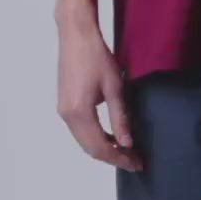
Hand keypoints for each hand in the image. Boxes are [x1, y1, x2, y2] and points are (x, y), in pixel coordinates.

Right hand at [56, 14, 143, 170]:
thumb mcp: (114, 87)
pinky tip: (112, 136)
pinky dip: (96, 137)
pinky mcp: (64, 104)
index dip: (119, 158)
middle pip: (90, 148)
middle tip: (135, 160)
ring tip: (127, 150)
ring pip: (84, 141)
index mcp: (79, 112)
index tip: (137, 163)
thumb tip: (127, 143)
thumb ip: (120, 117)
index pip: (100, 147)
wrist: (76, 35)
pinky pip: (80, 130)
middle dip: (113, 157)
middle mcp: (67, 115)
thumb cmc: (96, 56)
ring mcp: (63, 110)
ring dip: (104, 148)